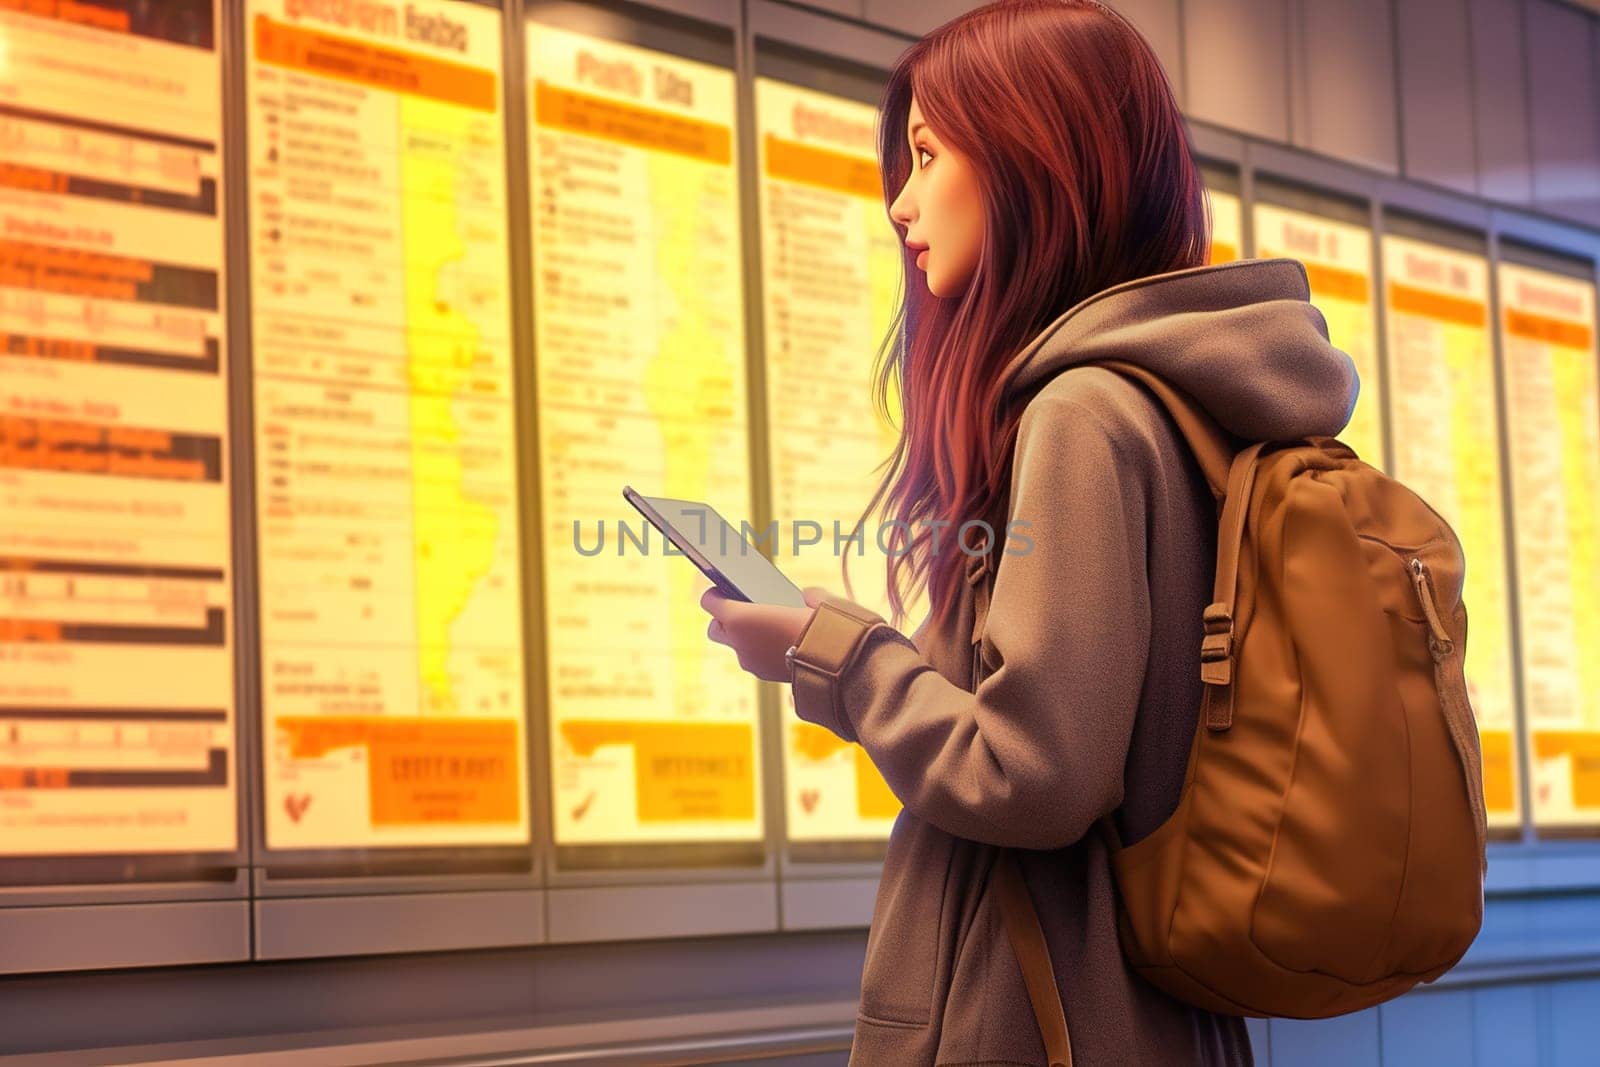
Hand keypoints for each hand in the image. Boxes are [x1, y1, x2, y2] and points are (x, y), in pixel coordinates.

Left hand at [701, 584, 830, 682]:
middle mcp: (737, 642)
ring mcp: (749, 661)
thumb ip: (803, 595)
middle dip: (726, 619)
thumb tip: (806, 597)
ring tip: (769, 627)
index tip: (727, 588)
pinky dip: (761, 651)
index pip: (709, 601)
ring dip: (746, 637)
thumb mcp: (815, 598)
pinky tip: (781, 643)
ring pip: (736, 646)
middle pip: (715, 628)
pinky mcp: (763, 675)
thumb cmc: (823, 626)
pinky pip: (754, 659)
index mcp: (738, 617)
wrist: (838, 666)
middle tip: (746, 609)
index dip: (717, 593)